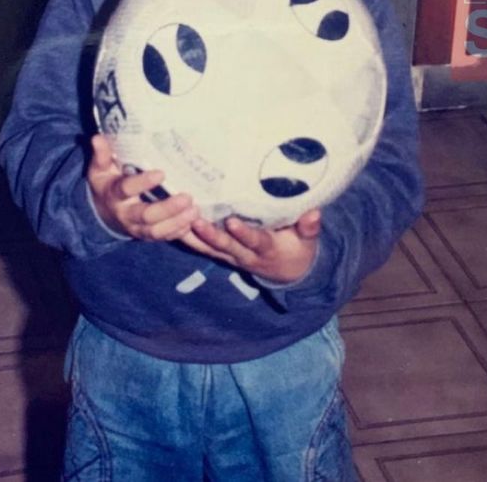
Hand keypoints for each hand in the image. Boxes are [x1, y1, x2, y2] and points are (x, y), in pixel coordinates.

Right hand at [87, 134, 197, 239]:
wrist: (102, 213)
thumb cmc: (107, 184)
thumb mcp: (100, 170)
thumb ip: (102, 155)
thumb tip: (97, 138)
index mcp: (114, 194)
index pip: (127, 189)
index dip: (143, 183)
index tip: (161, 173)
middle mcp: (125, 214)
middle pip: (146, 215)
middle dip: (167, 209)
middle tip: (187, 197)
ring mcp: (137, 228)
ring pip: (156, 231)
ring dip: (177, 222)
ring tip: (195, 211)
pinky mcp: (148, 235)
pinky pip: (163, 237)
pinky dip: (179, 232)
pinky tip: (194, 221)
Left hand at [181, 209, 321, 283]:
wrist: (289, 273)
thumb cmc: (299, 249)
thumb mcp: (308, 240)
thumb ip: (309, 227)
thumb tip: (314, 213)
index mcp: (267, 248)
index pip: (255, 241)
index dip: (243, 233)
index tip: (232, 222)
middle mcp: (246, 255)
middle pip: (226, 246)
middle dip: (210, 235)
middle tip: (195, 221)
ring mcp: (232, 256)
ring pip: (210, 248)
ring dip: (194, 237)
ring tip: (177, 223)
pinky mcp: (224, 254)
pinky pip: (204, 248)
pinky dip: (190, 239)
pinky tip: (173, 227)